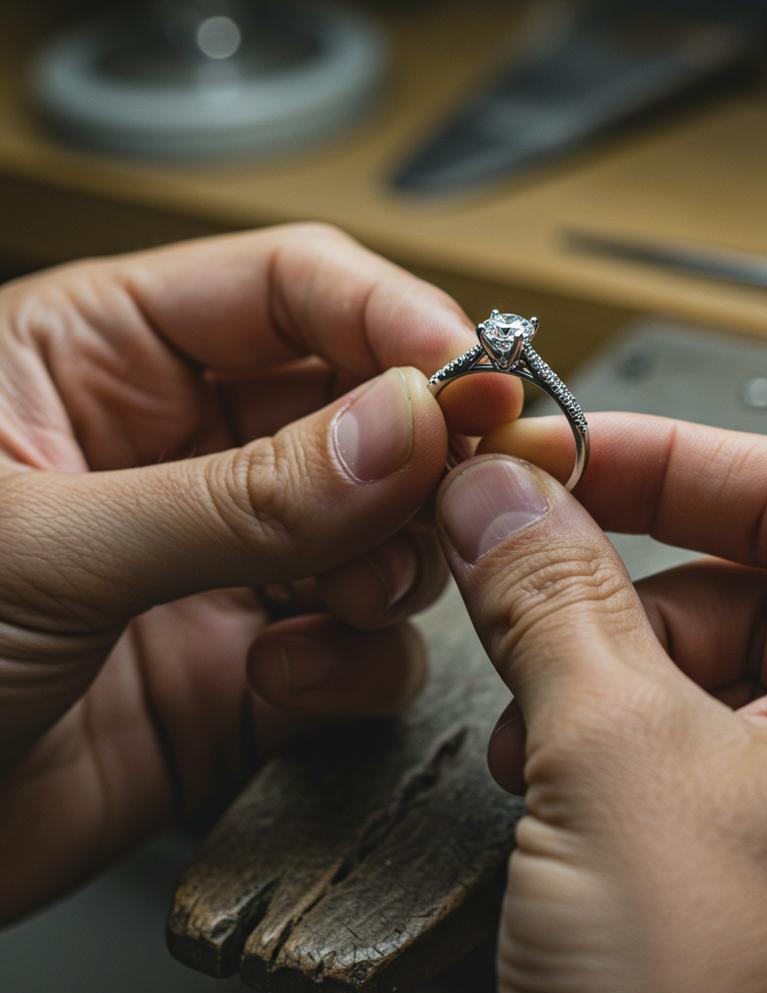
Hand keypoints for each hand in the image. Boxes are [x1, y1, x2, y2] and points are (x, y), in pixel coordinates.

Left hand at [0, 224, 519, 922]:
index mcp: (108, 359)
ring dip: (397, 562)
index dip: (394, 321)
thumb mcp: (42, 547)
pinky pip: (365, 645)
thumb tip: (403, 429)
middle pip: (364, 408)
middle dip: (421, 456)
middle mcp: (186, 451)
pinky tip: (285, 676)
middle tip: (461, 492)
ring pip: (386, 526)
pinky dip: (358, 664)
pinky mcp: (258, 663)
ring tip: (353, 595)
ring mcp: (231, 560)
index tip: (472, 381)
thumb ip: (240, 492)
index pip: (294, 290)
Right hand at [435, 414, 766, 992]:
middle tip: (509, 555)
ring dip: (595, 654)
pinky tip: (547, 762)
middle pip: (744, 565)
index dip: (665, 455)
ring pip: (703, 644)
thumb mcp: (611, 758)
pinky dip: (606, 720)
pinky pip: (688, 720)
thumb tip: (498, 491)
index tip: (561, 449)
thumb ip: (549, 595)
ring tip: (527, 705)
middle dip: (611, 568)